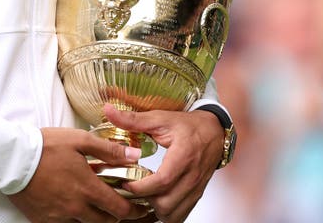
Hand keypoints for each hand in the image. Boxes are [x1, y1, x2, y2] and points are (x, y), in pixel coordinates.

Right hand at [7, 127, 146, 222]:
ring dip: (95, 217)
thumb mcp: (80, 140)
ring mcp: (60, 216)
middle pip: (105, 221)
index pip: (120, 209)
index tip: (141, 207)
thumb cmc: (46, 147)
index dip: (134, 210)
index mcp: (88, 188)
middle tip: (120, 205)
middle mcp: (76, 207)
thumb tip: (135, 155)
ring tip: (96, 204)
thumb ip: (109, 149)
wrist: (12, 160)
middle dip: (116, 215)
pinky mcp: (45, 220)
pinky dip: (74, 219)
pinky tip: (74, 206)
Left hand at [102, 104, 223, 222]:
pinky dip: (166, 213)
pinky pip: (180, 215)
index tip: (125, 183)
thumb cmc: (188, 125)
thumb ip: (134, 119)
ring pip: (173, 214)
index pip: (162, 181)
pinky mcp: (196, 195)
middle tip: (132, 189)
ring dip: (155, 209)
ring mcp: (195, 188)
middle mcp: (192, 176)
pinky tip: (156, 201)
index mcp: (183, 156)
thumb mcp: (161, 118)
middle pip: (166, 203)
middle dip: (144, 200)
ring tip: (144, 196)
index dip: (140, 187)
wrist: (214, 132)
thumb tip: (108, 110)